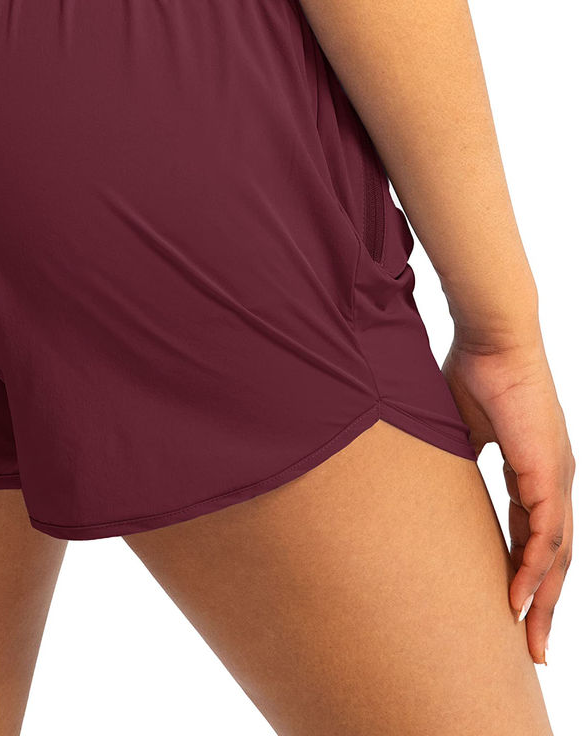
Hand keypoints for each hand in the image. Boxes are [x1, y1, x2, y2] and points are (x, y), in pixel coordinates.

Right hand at [442, 332, 574, 663]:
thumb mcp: (461, 430)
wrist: (494, 339)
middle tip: (531, 648)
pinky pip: (546, 534)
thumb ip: (458, 458)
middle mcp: (553, 483)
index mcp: (534, 473)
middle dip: (542, 605)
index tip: (510, 609)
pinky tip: (519, 597)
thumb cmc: (475, 374)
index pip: (535, 537)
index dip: (525, 575)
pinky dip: (533, 569)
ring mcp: (556, 479)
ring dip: (541, 600)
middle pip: (553, 558)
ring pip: (556, 555)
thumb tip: (431, 476)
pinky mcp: (549, 472)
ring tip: (526, 638)